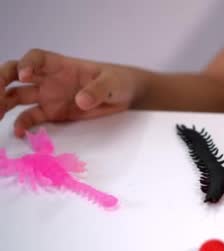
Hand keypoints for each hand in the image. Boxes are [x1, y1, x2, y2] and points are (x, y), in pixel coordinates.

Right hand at [0, 49, 136, 137]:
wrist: (124, 96)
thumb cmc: (117, 81)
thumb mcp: (111, 83)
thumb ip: (97, 90)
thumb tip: (81, 101)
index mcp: (60, 65)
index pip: (36, 58)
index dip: (26, 64)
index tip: (24, 75)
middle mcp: (48, 79)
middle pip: (15, 75)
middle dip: (1, 82)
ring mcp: (47, 96)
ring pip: (16, 96)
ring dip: (3, 103)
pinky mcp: (52, 113)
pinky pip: (31, 117)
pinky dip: (22, 124)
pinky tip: (18, 132)